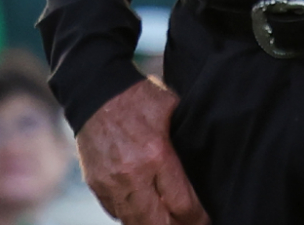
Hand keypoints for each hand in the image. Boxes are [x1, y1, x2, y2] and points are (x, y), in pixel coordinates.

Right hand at [74, 78, 206, 224]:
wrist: (97, 92)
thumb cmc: (140, 98)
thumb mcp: (175, 111)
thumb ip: (187, 141)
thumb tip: (207, 163)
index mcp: (157, 155)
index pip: (181, 203)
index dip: (196, 218)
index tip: (205, 220)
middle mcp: (131, 175)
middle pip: (156, 223)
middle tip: (189, 224)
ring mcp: (110, 183)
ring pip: (133, 223)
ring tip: (170, 222)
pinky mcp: (96, 185)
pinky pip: (116, 213)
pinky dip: (132, 217)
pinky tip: (147, 214)